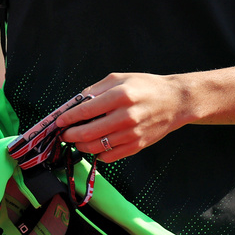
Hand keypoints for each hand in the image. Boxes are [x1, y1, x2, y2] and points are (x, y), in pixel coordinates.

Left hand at [55, 72, 189, 161]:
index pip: (86, 111)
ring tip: (77, 141)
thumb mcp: (120, 78)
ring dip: (81, 146)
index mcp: (120, 96)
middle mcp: (126, 116)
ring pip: (96, 147)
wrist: (175, 102)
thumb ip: (96, 89)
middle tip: (64, 134)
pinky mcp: (137, 146)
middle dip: (71, 135)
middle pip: (88, 133)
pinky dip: (98, 153)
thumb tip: (76, 102)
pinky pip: (110, 156)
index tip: (59, 121)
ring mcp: (132, 134)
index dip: (68, 118)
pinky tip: (95, 146)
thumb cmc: (146, 87)